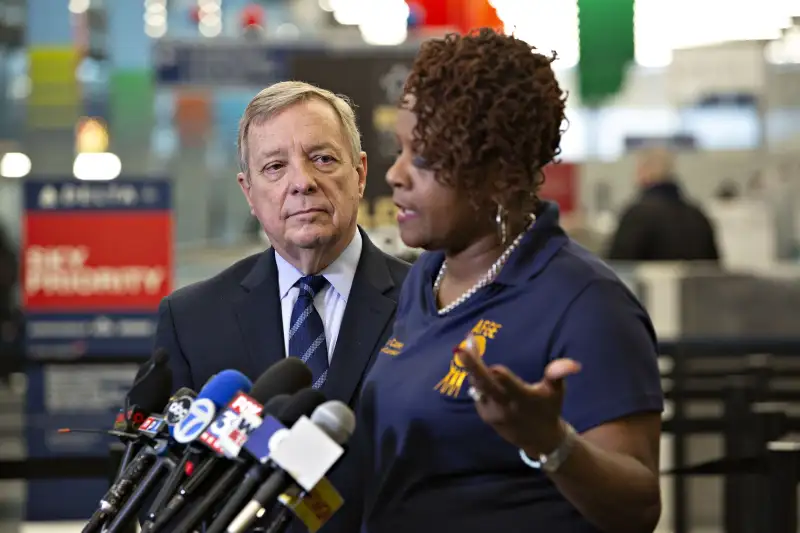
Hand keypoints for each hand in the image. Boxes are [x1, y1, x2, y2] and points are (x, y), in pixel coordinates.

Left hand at [456, 333, 581, 455]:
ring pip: (478, 387)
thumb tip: (573, 364)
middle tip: (461, 349)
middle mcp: (505, 406)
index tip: (495, 368)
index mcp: (523, 399)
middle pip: (486, 385)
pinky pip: (478, 393)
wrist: (539, 440)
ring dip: (471, 368)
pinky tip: (474, 364)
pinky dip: (475, 379)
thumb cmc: (549, 409)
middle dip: (473, 367)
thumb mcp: (557, 392)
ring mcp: (493, 412)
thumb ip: (558, 375)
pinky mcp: (485, 415)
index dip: (504, 379)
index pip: (512, 388)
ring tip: (465, 348)